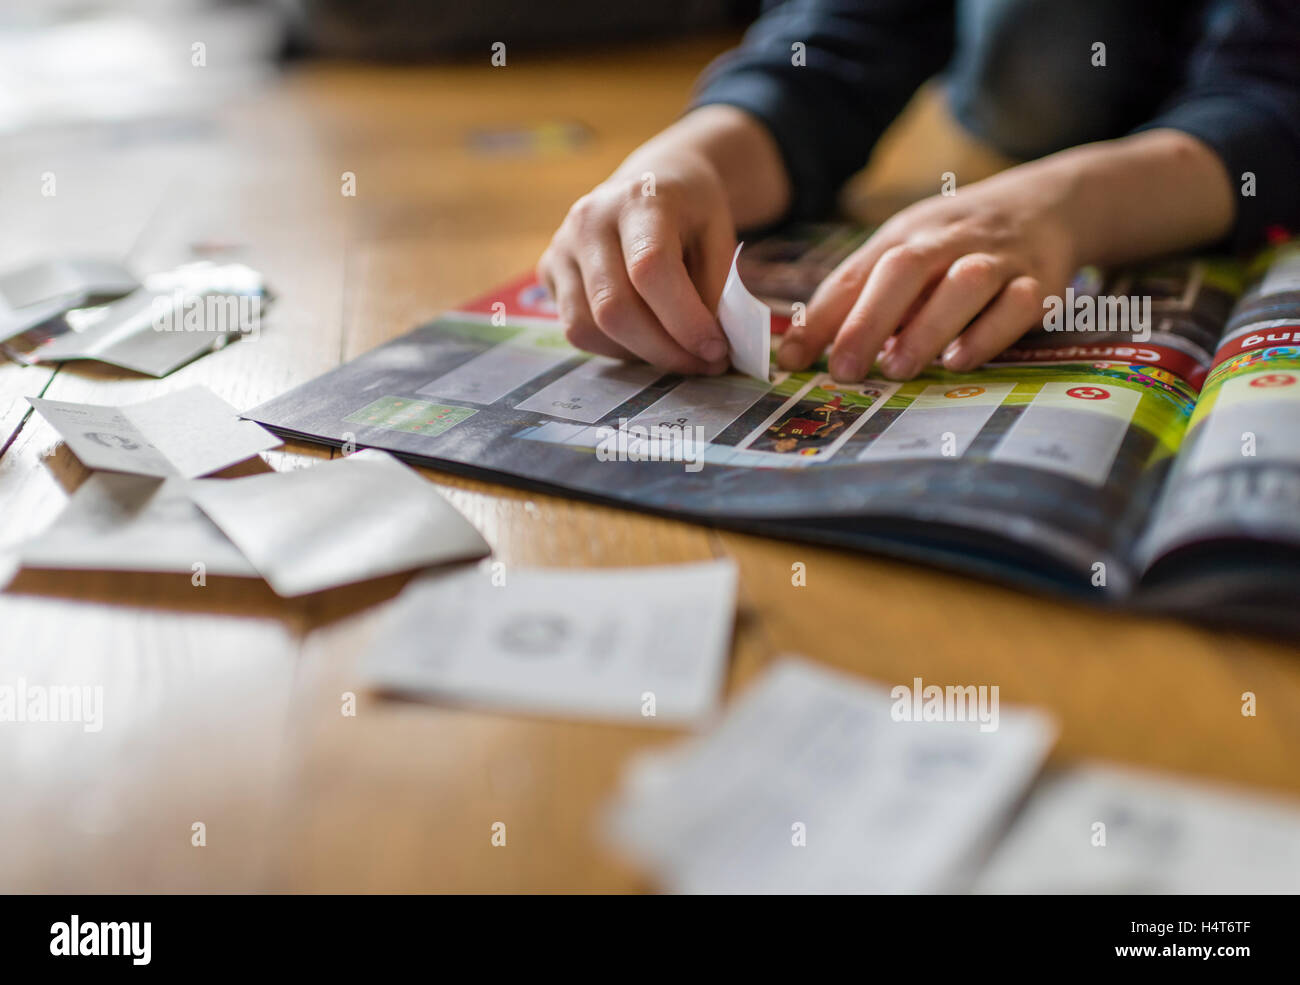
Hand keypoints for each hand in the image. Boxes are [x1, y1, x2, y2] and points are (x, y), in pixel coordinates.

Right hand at [537, 150, 736, 374]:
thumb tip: (707, 351)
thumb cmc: (690, 213)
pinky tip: (645, 339)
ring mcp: (561, 246)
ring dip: (638, 355)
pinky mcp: (547, 270)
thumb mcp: (719, 237)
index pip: (650, 269)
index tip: (716, 350)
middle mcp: (589, 220)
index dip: (684, 321)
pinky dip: (615, 348)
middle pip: (613, 308)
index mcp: (640, 199)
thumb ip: (714, 291)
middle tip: (702, 365)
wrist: (650, 184)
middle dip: (663, 351)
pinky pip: (576, 330)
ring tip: (675, 352)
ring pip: (588, 328)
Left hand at [778, 164, 1080, 380]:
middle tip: (843, 370)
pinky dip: (988, 334)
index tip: (791, 360)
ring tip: (897, 369)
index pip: (854, 274)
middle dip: (868, 320)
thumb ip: (859, 299)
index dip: (821, 318)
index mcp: (903, 234)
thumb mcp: (906, 253)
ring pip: (963, 283)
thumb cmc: (956, 243)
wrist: (1048, 203)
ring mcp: (996, 258)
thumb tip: (800, 353)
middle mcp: (947, 240)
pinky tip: (958, 361)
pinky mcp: (1039, 280)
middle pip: (904, 269)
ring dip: (928, 327)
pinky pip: (1017, 304)